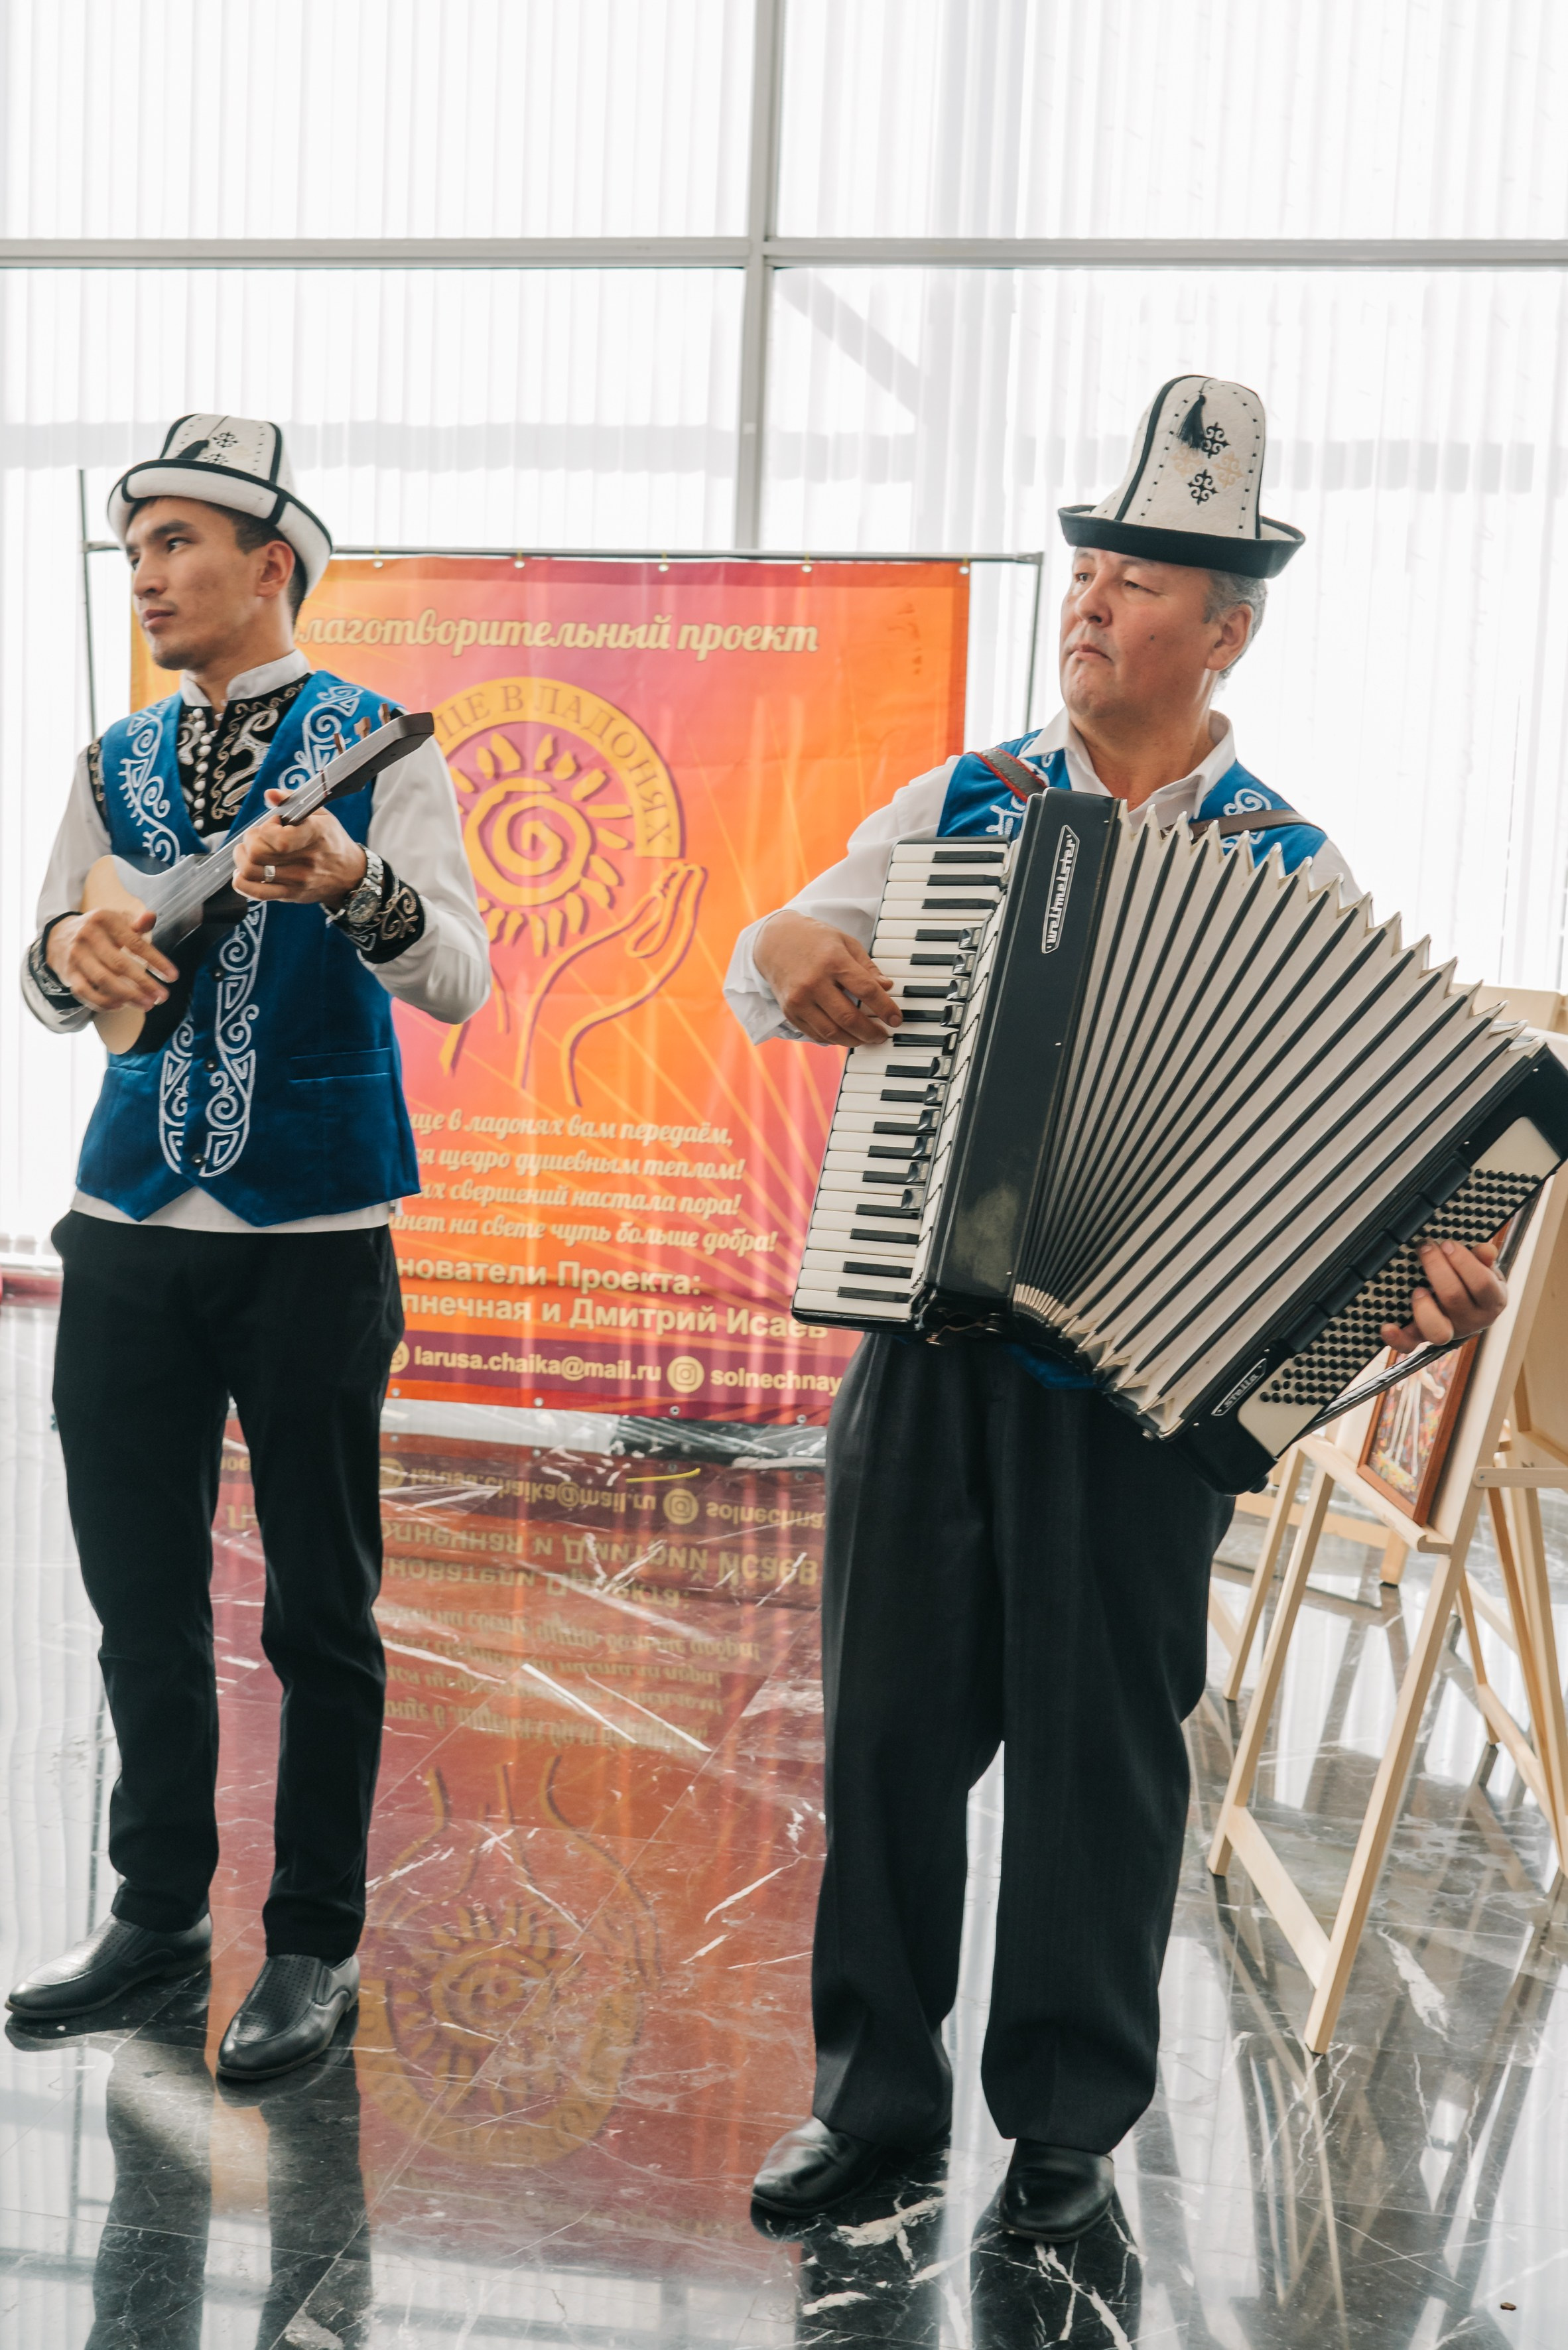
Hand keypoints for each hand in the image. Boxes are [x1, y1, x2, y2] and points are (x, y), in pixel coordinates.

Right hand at [46, 907, 177, 1010]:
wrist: (59, 936)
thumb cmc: (100, 930)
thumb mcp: (117, 921)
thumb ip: (137, 923)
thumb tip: (151, 917)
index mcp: (105, 920)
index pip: (135, 943)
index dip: (156, 961)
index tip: (173, 977)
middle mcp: (88, 937)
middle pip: (120, 965)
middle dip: (144, 983)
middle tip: (162, 997)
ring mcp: (77, 956)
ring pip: (103, 980)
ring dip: (128, 996)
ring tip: (147, 1004)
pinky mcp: (69, 973)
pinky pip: (86, 992)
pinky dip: (103, 1002)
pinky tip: (121, 1006)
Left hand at [232, 790, 367, 906]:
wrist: (349, 875)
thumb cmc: (331, 840)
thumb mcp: (321, 815)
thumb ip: (292, 800)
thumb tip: (269, 794)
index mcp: (315, 836)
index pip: (278, 839)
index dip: (266, 829)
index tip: (273, 824)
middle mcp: (305, 862)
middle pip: (257, 854)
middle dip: (250, 840)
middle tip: (258, 837)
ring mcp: (297, 881)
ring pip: (251, 872)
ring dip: (242, 858)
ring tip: (249, 851)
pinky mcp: (290, 894)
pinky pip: (256, 893)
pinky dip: (242, 882)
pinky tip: (243, 873)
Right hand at [753, 911, 900, 1045]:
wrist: (775, 941)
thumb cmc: (815, 940)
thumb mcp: (845, 943)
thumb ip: (867, 967)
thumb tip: (887, 987)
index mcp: (832, 960)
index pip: (866, 990)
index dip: (886, 1008)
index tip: (897, 1019)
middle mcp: (814, 982)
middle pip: (849, 1017)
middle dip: (871, 1032)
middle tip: (882, 1035)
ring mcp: (799, 999)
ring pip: (832, 1032)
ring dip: (854, 1041)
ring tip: (866, 1039)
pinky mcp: (789, 1012)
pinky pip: (816, 1034)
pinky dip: (834, 1039)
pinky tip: (845, 1036)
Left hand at [1381, 1238, 1506, 1355]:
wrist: (1468, 1311)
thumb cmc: (1474, 1285)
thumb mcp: (1485, 1270)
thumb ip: (1484, 1259)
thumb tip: (1484, 1250)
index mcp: (1491, 1302)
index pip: (1481, 1284)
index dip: (1463, 1262)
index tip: (1447, 1244)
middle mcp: (1472, 1321)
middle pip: (1454, 1298)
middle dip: (1437, 1268)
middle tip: (1426, 1248)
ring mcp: (1447, 1332)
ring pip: (1437, 1330)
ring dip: (1424, 1307)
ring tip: (1417, 1288)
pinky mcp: (1423, 1337)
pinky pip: (1410, 1345)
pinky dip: (1397, 1338)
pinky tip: (1387, 1326)